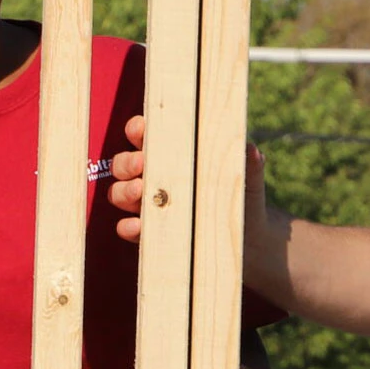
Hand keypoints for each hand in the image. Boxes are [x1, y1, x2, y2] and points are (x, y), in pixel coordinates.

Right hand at [106, 116, 267, 243]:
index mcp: (172, 157)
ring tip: (140, 191)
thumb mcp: (246, 179)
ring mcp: (149, 206)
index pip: (145, 137)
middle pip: (123, 164)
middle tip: (141, 163)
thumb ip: (247, 165)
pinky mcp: (150, 234)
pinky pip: (127, 228)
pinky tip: (138, 224)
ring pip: (118, 193)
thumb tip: (251, 150)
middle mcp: (154, 178)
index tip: (141, 128)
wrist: (249, 239)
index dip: (137, 130)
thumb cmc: (243, 198)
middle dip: (126, 162)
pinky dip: (127, 226)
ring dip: (123, 191)